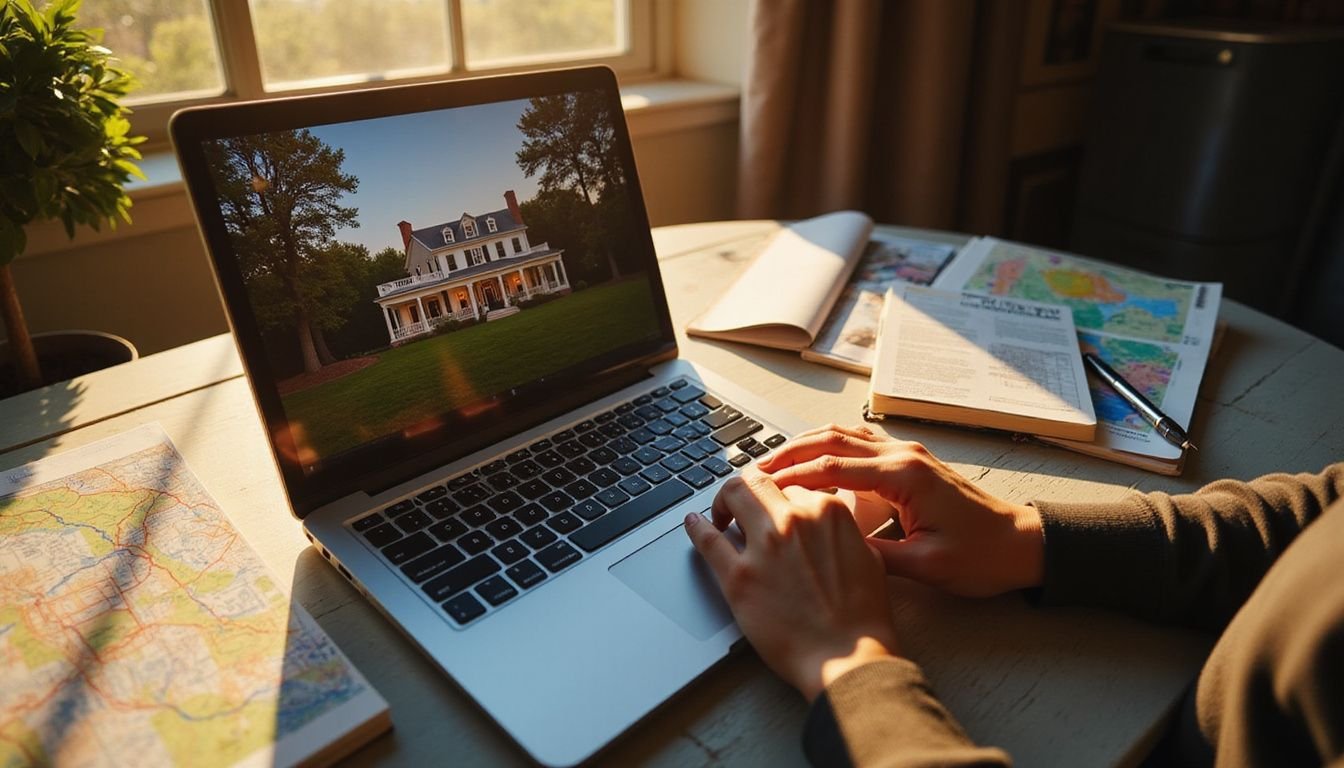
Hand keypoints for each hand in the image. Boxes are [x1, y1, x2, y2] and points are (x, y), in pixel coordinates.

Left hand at [684, 465, 899, 700]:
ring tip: (720, 515)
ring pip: (732, 496)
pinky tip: (692, 524)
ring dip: (723, 501)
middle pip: (757, 480)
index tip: (772, 504)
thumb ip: (842, 532)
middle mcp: (793, 520)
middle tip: (739, 504)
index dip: (780, 496)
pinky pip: (707, 542)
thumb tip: (824, 526)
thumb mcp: (867, 557)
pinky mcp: (739, 578)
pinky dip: (696, 528)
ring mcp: (764, 547)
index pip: (792, 486)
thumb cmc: (862, 617)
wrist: (848, 659)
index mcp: (827, 512)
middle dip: (747, 487)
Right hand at [755, 424, 1044, 597]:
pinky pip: (861, 444)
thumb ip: (874, 556)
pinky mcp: (911, 462)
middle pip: (831, 440)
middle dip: (789, 452)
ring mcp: (908, 454)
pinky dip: (830, 448)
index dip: (791, 476)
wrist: (1022, 544)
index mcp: (904, 476)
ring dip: (807, 445)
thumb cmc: (981, 557)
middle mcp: (904, 455)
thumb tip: (829, 549)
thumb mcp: (925, 567)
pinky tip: (813, 463)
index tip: (760, 486)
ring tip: (774, 462)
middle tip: (754, 468)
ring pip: (844, 436)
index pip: (832, 468)